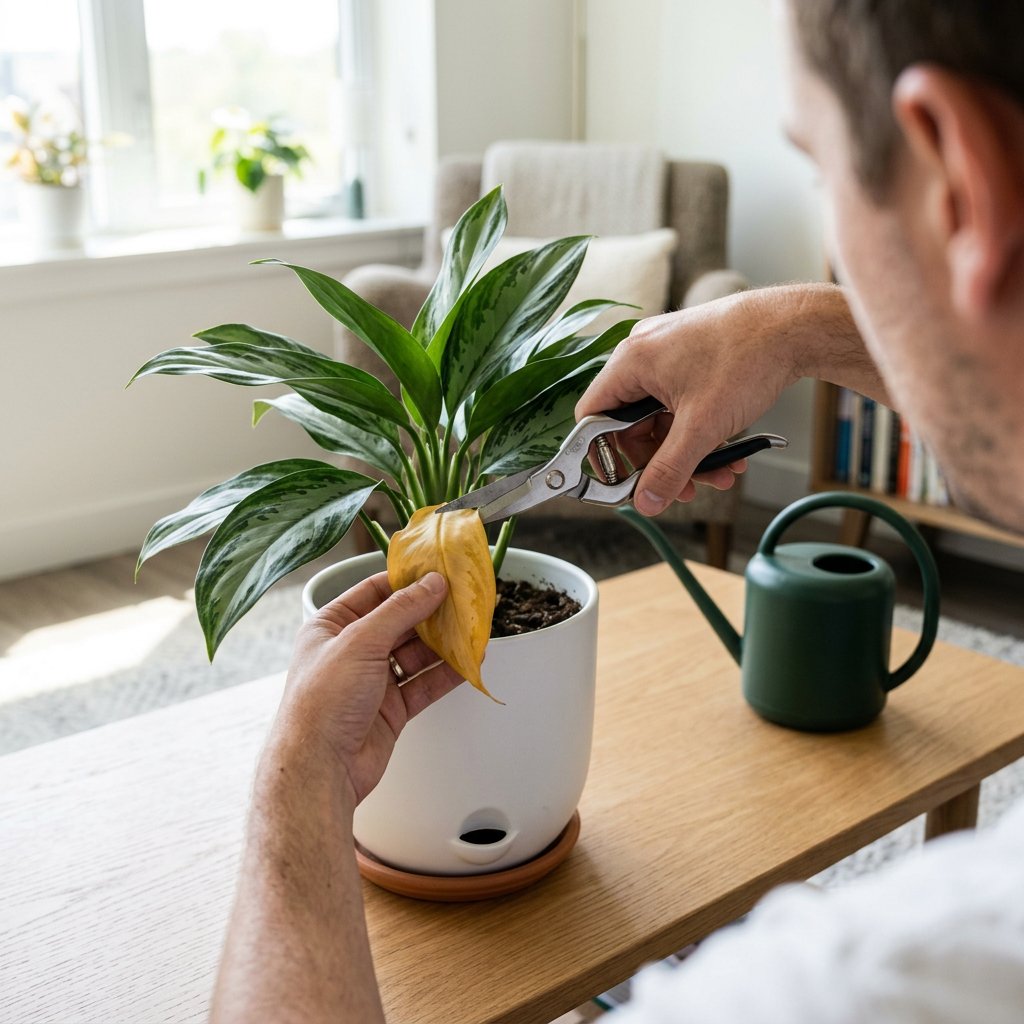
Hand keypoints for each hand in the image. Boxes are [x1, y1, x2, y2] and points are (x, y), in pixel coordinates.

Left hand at [270, 571, 463, 805]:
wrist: (320, 768)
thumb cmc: (323, 700)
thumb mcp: (361, 641)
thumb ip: (401, 610)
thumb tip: (433, 583)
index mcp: (331, 626)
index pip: (373, 592)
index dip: (406, 581)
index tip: (438, 571)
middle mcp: (351, 650)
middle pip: (399, 622)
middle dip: (431, 612)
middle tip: (464, 599)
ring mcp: (372, 680)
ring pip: (415, 653)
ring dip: (443, 643)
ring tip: (473, 628)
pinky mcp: (391, 708)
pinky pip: (423, 683)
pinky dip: (446, 673)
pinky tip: (469, 661)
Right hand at [577, 288, 807, 514]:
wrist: (795, 326)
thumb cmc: (746, 359)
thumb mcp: (702, 427)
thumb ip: (669, 469)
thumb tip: (646, 501)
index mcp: (631, 362)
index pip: (593, 415)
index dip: (604, 453)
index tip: (625, 480)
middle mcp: (643, 353)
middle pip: (631, 423)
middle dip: (659, 460)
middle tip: (681, 486)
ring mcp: (669, 353)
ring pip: (662, 417)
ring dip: (687, 451)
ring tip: (717, 474)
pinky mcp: (692, 356)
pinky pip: (682, 403)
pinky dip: (701, 430)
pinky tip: (729, 452)